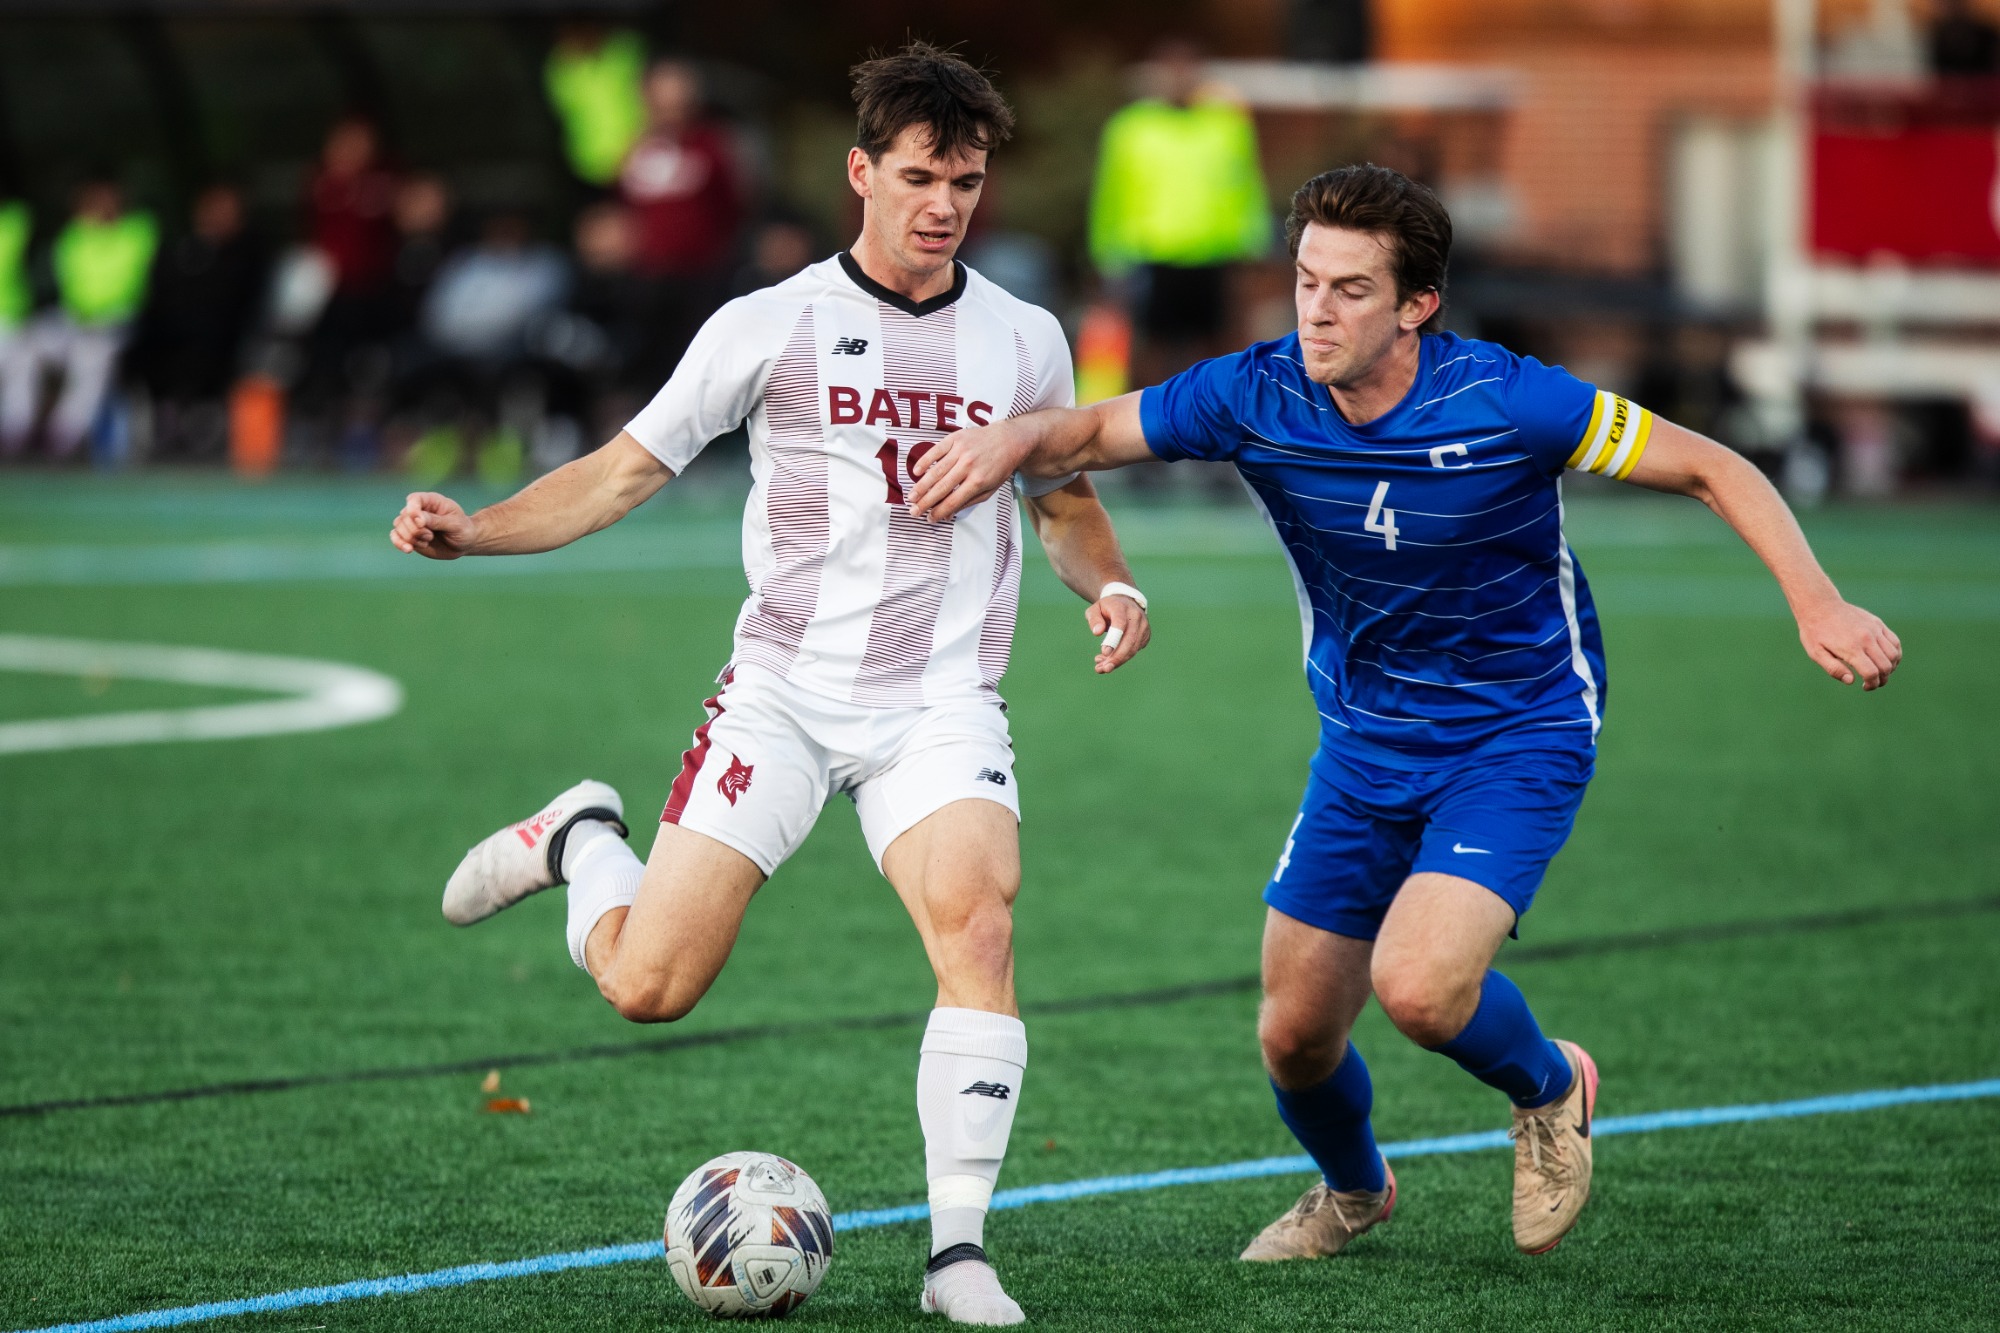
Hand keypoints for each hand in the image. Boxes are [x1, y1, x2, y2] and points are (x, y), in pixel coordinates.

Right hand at [390, 492, 476, 559]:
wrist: (463, 543)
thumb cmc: (462, 530)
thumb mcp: (454, 524)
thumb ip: (436, 521)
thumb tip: (417, 519)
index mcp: (431, 501)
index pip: (414, 499)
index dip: (413, 510)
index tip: (421, 523)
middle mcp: (419, 510)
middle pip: (405, 517)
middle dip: (416, 530)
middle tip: (431, 536)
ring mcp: (412, 523)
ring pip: (399, 527)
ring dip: (411, 538)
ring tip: (427, 542)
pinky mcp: (409, 535)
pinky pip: (395, 536)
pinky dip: (399, 543)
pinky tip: (408, 550)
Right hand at [909, 420, 1034, 522]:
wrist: (1008, 439)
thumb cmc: (999, 467)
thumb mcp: (991, 489)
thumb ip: (969, 501)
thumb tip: (947, 514)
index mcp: (978, 481)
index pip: (953, 501)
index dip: (939, 512)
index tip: (930, 519)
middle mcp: (968, 466)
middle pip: (941, 488)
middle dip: (925, 502)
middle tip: (914, 512)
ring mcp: (961, 451)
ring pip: (935, 471)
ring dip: (921, 486)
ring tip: (911, 497)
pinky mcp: (955, 438)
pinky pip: (936, 451)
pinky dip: (924, 462)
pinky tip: (916, 473)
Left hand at [1088, 593, 1149, 673]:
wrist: (1125, 603)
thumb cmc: (1106, 608)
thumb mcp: (1094, 609)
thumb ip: (1094, 619)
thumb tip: (1097, 632)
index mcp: (1122, 607)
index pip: (1120, 624)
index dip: (1113, 639)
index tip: (1104, 652)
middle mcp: (1136, 616)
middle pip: (1130, 640)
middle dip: (1117, 657)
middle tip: (1102, 669)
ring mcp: (1144, 626)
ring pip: (1133, 648)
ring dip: (1118, 661)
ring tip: (1101, 668)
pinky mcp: (1146, 636)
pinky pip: (1135, 650)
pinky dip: (1122, 659)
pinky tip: (1109, 661)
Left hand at [1798, 599, 1900, 689]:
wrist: (1820, 606)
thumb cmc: (1815, 632)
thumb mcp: (1816, 653)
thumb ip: (1833, 669)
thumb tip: (1852, 681)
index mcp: (1851, 648)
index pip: (1871, 673)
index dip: (1872, 684)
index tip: (1865, 687)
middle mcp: (1866, 639)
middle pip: (1885, 666)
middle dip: (1882, 679)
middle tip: (1873, 682)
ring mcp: (1874, 630)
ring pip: (1894, 654)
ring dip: (1891, 668)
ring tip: (1880, 672)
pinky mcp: (1877, 623)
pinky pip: (1895, 642)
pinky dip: (1895, 654)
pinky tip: (1886, 659)